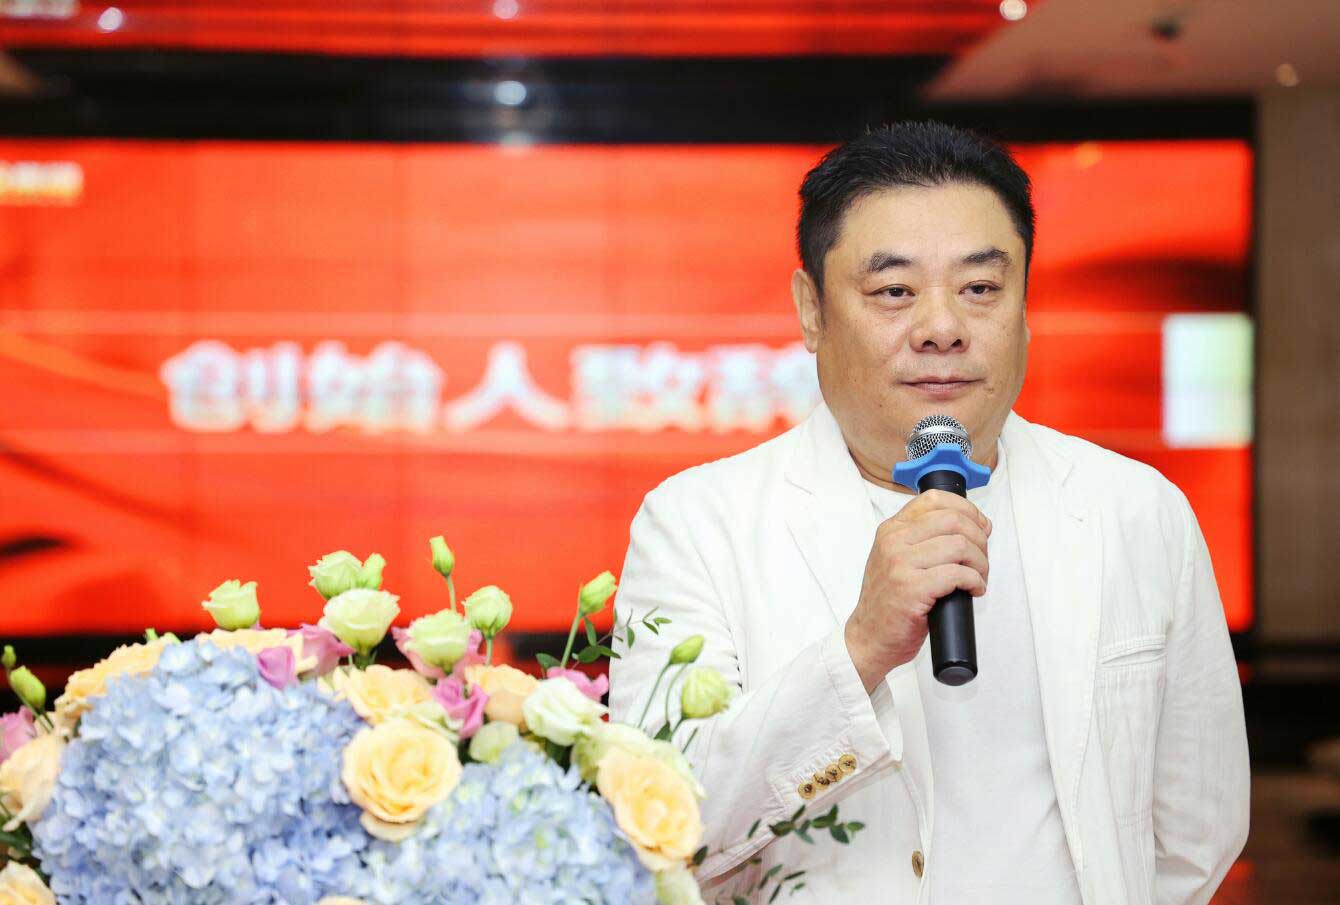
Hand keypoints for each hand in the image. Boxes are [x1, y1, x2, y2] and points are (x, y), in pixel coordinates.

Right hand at [845, 490, 991, 693]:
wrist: (869, 636)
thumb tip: (969, 526)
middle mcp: (893, 541)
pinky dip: (975, 582)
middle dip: (979, 539)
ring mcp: (900, 564)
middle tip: (981, 559)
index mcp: (891, 530)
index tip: (980, 527)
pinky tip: (974, 590)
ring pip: (960, 546)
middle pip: (953, 520)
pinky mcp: (911, 589)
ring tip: (978, 577)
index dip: (967, 509)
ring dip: (980, 563)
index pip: (935, 499)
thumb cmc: (889, 601)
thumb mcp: (895, 558)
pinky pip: (958, 574)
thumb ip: (921, 538)